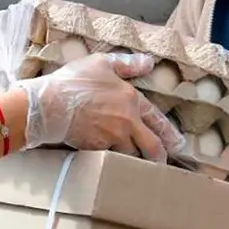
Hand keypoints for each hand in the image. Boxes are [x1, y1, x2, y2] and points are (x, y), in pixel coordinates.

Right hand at [15, 53, 185, 162]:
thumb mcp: (101, 63)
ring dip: (137, 160)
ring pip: (133, 155)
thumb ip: (127, 64)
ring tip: (140, 166)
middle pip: (152, 146)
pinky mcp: (98, 149)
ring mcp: (113, 138)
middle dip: (160, 157)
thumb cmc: (73, 81)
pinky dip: (116, 162)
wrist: (50, 104)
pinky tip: (117, 165)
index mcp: (131, 100)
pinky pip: (113, 159)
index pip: (157, 119)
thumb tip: (149, 62)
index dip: (169, 133)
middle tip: (164, 163)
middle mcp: (127, 122)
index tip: (178, 144)